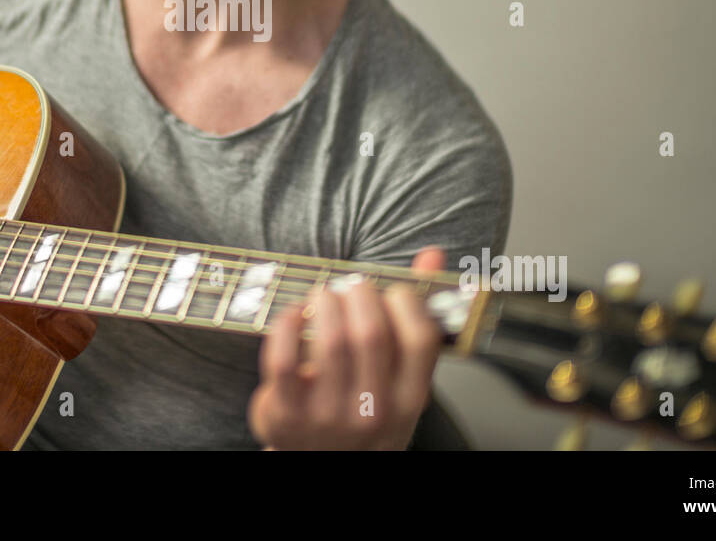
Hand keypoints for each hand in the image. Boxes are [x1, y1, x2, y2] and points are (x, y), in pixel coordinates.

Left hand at [248, 247, 444, 449]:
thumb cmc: (366, 408)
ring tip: (323, 295)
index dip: (405, 301)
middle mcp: (374, 411)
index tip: (391, 291)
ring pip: (330, 342)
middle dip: (359, 295)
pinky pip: (283, 360)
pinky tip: (292, 315)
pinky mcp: (288, 415)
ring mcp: (329, 417)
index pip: (421, 338)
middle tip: (351, 286)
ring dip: (324, 303)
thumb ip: (415, 314)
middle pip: (371, 334)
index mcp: (410, 399)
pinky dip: (285, 326)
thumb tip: (432, 255)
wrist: (324, 460)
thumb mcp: (398, 374)